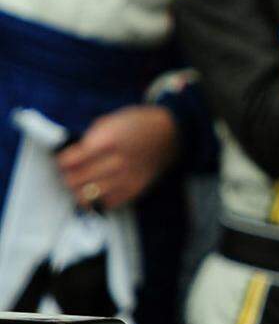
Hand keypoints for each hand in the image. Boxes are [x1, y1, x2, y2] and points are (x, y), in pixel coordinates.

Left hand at [56, 105, 179, 211]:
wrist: (170, 133)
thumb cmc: (138, 122)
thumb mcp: (112, 119)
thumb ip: (91, 137)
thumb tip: (72, 154)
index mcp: (107, 141)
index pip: (69, 161)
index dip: (62, 161)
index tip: (63, 160)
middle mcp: (115, 162)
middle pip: (74, 181)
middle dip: (68, 177)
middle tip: (70, 173)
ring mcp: (125, 179)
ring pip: (86, 197)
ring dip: (79, 191)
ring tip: (81, 184)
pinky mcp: (134, 191)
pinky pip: (106, 204)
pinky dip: (98, 199)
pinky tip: (99, 190)